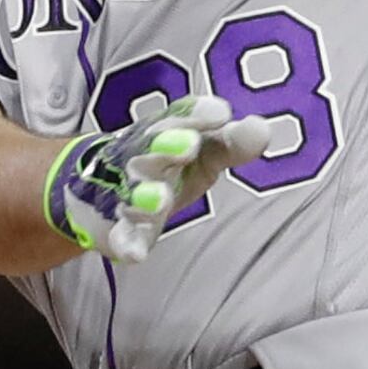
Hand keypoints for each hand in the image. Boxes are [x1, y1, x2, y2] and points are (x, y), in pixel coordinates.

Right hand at [43, 90, 279, 262]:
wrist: (105, 188)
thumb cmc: (171, 164)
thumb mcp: (206, 151)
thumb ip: (233, 142)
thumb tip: (262, 128)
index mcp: (165, 133)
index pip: (180, 117)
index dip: (197, 114)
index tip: (219, 113)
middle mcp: (143, 159)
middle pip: (152, 150)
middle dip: (168, 147)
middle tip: (187, 145)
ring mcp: (128, 194)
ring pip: (135, 192)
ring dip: (145, 195)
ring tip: (159, 199)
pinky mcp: (120, 229)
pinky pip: (121, 236)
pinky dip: (126, 244)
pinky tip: (135, 254)